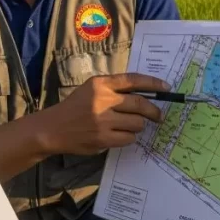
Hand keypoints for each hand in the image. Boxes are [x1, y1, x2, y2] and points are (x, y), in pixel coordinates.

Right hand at [39, 73, 169, 155]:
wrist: (54, 128)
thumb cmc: (75, 107)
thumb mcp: (91, 89)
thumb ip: (114, 88)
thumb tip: (146, 94)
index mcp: (101, 84)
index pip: (133, 80)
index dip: (153, 83)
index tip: (166, 88)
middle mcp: (103, 100)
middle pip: (140, 104)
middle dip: (154, 111)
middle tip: (158, 116)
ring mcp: (103, 120)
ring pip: (137, 123)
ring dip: (139, 125)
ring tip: (131, 126)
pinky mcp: (103, 138)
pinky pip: (129, 138)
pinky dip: (129, 137)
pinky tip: (120, 135)